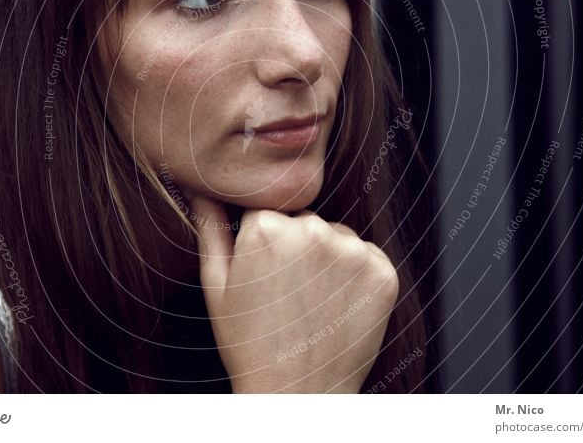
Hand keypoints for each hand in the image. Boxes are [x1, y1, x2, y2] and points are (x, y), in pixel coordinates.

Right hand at [186, 190, 399, 392]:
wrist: (297, 395)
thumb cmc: (248, 341)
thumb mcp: (216, 284)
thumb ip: (210, 226)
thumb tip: (200, 188)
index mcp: (266, 227)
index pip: (269, 212)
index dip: (264, 244)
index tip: (264, 275)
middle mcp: (312, 229)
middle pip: (305, 220)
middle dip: (297, 247)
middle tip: (287, 294)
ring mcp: (352, 251)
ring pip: (337, 237)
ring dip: (329, 258)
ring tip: (312, 302)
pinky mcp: (383, 272)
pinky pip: (367, 256)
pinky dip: (357, 275)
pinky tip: (337, 305)